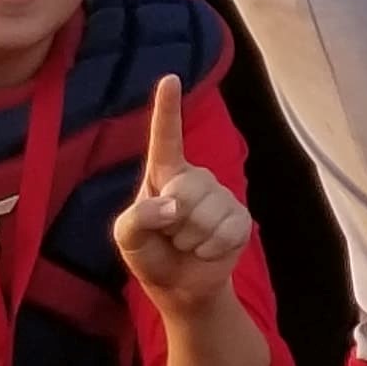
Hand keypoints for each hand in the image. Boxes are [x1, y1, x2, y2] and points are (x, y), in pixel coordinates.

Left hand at [111, 75, 250, 312]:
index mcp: (164, 174)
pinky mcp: (240, 218)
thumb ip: (136, 220)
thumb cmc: (151, 254)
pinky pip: (227, 230)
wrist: (181, 287)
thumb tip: (171, 205)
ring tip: (188, 243)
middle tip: (171, 235)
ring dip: (192, 239)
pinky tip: (207, 250)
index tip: (170, 78)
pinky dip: (211, 248)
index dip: (167, 108)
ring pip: (207, 213)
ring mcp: (221, 196)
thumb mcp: (126, 239)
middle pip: (188, 188)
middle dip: (176, 220)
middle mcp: (195, 178)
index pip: (165, 138)